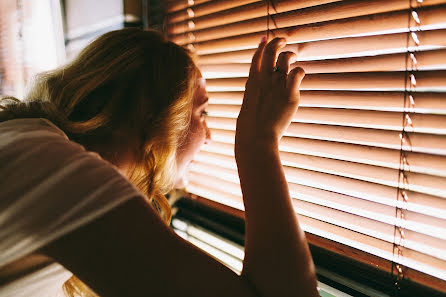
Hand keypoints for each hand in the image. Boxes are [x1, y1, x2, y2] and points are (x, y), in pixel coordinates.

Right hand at [235, 37, 304, 153]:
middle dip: (277, 42)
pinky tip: (298, 76)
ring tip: (293, 58)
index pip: (256, 56)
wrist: (256, 137)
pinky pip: (297, 73)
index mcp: (251, 82)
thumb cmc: (250, 127)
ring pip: (286, 58)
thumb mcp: (247, 106)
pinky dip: (299, 71)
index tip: (265, 38)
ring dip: (291, 55)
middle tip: (283, 40)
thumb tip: (255, 93)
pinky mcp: (289, 94)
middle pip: (271, 50)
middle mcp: (264, 79)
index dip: (261, 45)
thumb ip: (254, 95)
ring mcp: (276, 85)